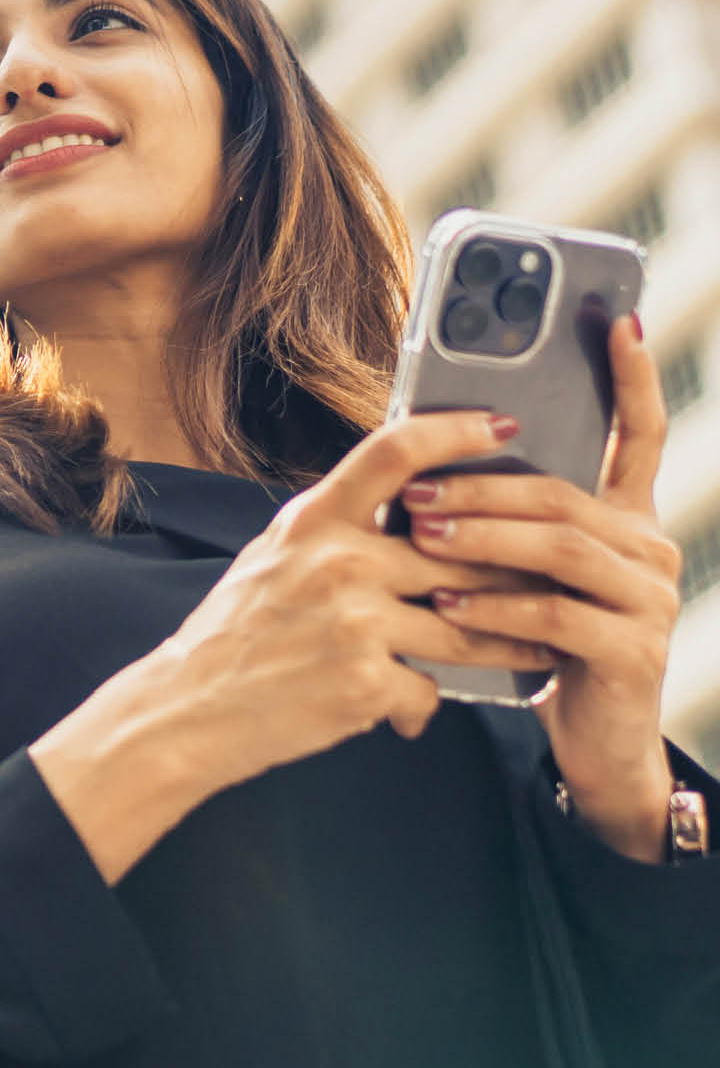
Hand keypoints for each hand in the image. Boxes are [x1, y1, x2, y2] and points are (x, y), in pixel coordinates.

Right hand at [166, 406, 557, 780]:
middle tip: (557, 569)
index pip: (396, 450)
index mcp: (315, 518)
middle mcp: (338, 559)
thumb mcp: (277, 555)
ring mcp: (354, 621)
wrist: (188, 710)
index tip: (504, 424)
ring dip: (510, 641)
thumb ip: (339, 528)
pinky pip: (428, 688)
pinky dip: (422, 702)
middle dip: (517, 566)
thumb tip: (409, 508)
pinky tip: (410, 709)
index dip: (457, 430)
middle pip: (460, 548)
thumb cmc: (236, 632)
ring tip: (540, 646)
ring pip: (465, 625)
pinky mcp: (364, 682)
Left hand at [400, 315, 681, 859]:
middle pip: (565, 493)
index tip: (616, 318)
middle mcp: (651, 549)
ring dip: (482, 539)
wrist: (592, 750)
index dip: (632, 376)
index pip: (641, 435)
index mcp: (628, 520)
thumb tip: (426, 466)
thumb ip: (508, 523)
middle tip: (415, 490)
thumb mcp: (527, 576)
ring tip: (420, 538)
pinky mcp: (634, 650)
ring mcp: (651, 599)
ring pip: (562, 546)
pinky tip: (446, 606)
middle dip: (483, 487)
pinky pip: (557, 614)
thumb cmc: (543, 650)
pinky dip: (495, 607)